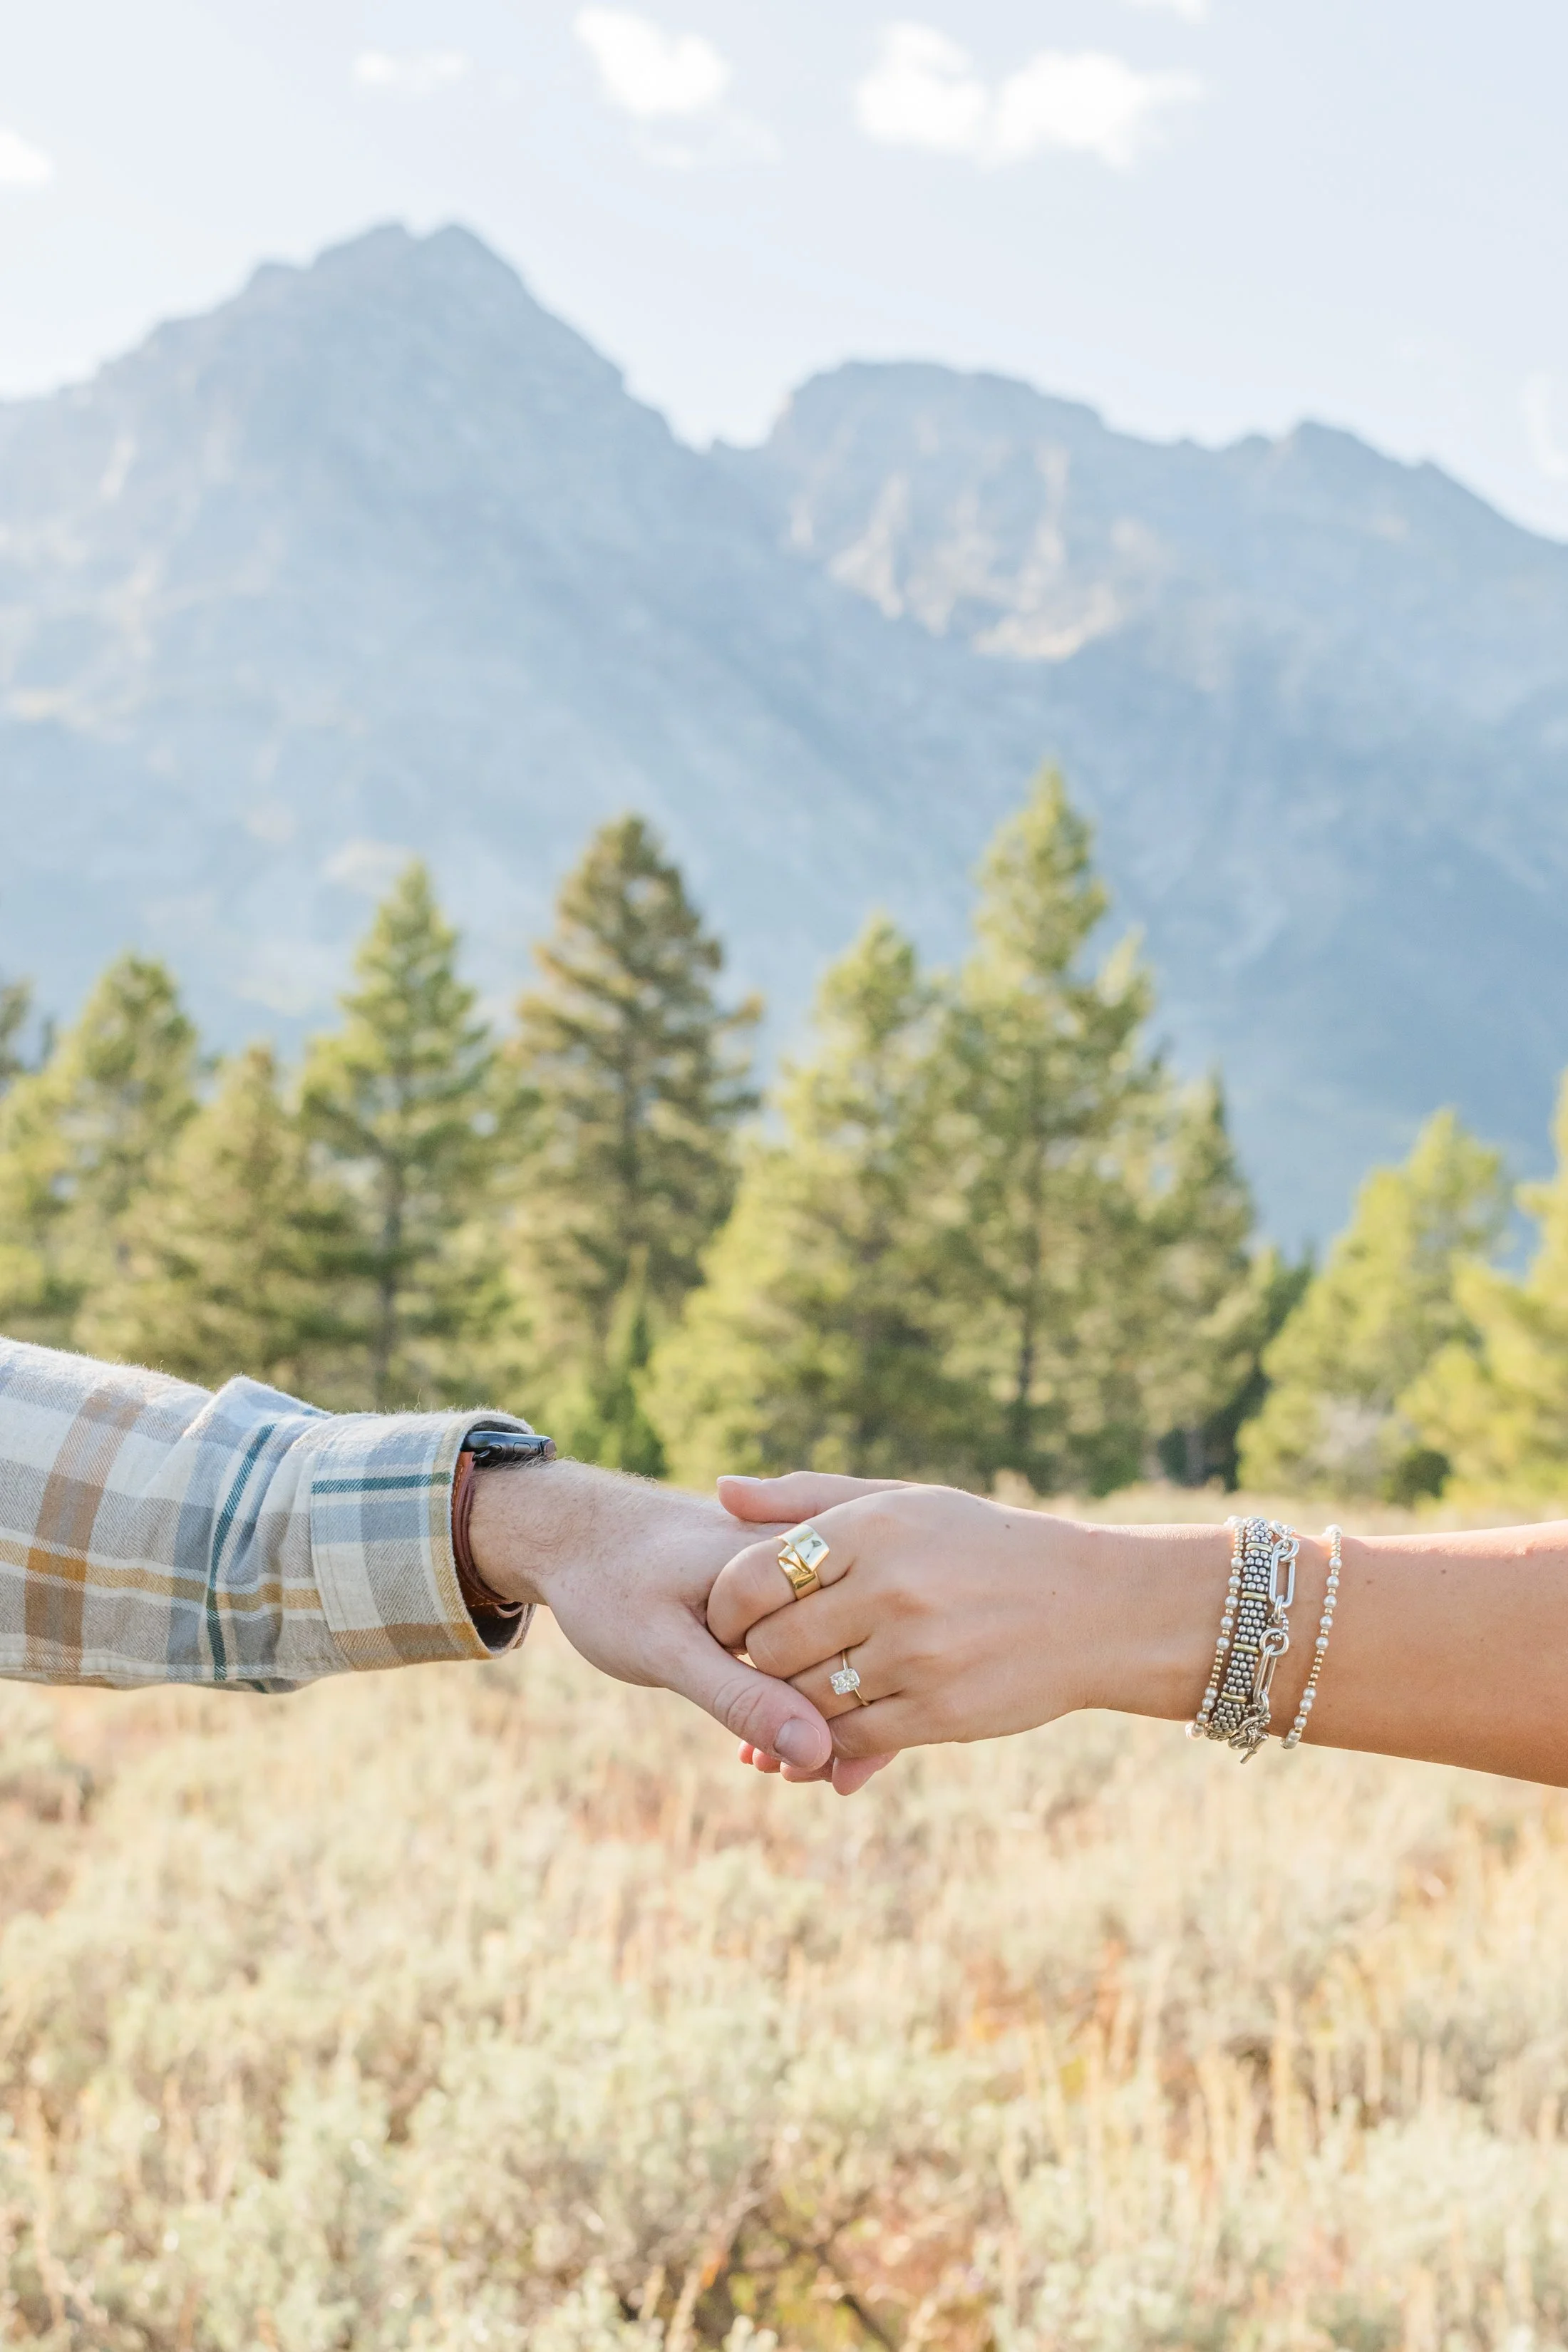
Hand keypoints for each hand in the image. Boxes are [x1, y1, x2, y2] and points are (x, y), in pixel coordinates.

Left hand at [470, 1459, 833, 1771]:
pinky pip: (804, 1647)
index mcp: (787, 1557)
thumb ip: (739, 1695)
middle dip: (834, 1726)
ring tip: (774, 1765)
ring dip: (813, 1713)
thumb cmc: (608, 1584)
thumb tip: (815, 1749)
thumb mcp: (666, 1648)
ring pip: (829, 1653)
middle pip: (849, 1654)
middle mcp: (802, 1555)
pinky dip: (791, 1692)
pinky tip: (764, 1737)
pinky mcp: (776, 1591)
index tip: (813, 1774)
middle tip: (795, 1777)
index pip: (848, 1652)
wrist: (569, 1534)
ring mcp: (792, 1572)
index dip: (843, 1723)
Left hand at [710, 1474, 1109, 1768]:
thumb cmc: (980, 1545)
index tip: (732, 1618)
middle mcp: (890, 1588)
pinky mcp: (938, 1712)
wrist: (1088, 1607)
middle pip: (771, 1645)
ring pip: (806, 1697)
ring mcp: (915, 1655)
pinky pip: (851, 1738)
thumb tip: (721, 1489)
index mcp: (872, 1528)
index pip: (752, 1576)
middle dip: (757, 1659)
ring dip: (793, 1700)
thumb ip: (806, 1498)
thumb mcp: (900, 1503)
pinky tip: (841, 1718)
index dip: (726, 1607)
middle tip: (765, 1659)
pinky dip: (832, 1738)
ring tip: (805, 1685)